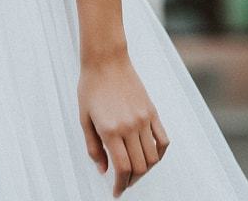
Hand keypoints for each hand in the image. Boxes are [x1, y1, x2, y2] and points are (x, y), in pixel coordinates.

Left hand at [78, 52, 169, 196]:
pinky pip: (163, 140)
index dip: (120, 185)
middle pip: (139, 167)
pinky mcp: (152, 111)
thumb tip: (104, 170)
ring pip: (152, 157)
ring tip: (135, 171)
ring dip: (145, 170)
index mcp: (111, 130)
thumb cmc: (91, 87)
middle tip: (123, 182)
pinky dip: (159, 154)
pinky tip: (151, 157)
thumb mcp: (84, 119)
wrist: (106, 59)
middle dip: (131, 181)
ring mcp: (144, 119)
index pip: (122, 168)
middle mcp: (130, 126)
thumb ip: (93, 148)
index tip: (116, 191)